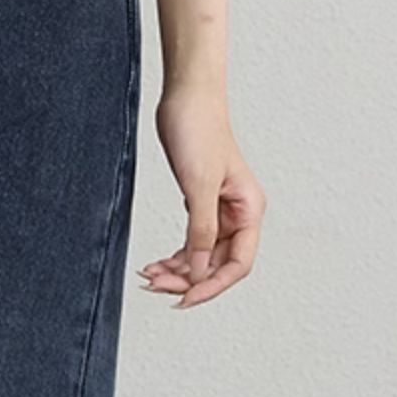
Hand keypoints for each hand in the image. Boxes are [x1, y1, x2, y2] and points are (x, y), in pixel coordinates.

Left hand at [140, 83, 265, 307]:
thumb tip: (197, 271)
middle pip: (217, 264)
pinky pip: (191, 241)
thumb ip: (201, 230)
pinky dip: (175, 255)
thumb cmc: (198, 130)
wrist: (185, 96)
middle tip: (153, 285)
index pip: (237, 264)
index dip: (211, 286)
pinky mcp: (200, 202)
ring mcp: (220, 209)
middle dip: (187, 279)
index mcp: (249, 209)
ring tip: (148, 276)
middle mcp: (239, 213)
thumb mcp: (199, 185)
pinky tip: (155, 262)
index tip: (182, 299)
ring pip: (201, 255)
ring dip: (177, 270)